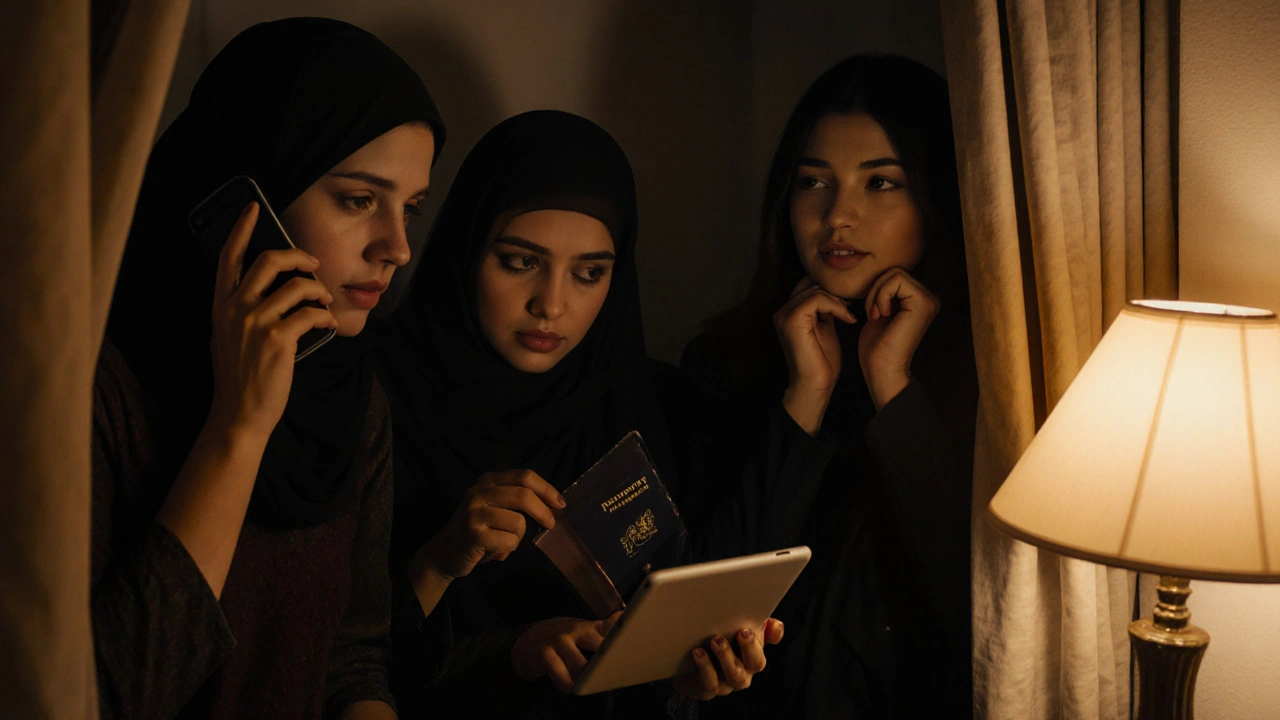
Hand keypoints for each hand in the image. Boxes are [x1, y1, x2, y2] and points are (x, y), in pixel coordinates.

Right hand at [207, 202, 336, 439]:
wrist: (239, 414)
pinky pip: (310, 314)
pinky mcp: (277, 340)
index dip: (242, 229)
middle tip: (314, 264)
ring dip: (319, 290)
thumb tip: (271, 289)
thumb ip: (240, 310)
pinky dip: (324, 316)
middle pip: (269, 261)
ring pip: (297, 286)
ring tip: (325, 302)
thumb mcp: (228, 337)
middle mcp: (234, 310)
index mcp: (220, 306)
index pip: (228, 258)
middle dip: (298, 256)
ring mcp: (255, 323)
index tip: (253, 208)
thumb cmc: (239, 376)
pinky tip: (327, 323)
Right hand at [419, 469, 564, 580]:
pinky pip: (509, 541)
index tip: (560, 503)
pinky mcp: (474, 534)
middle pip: (524, 495)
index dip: (546, 489)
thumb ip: (518, 501)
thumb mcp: (495, 507)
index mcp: (488, 481)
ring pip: (518, 523)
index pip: (524, 476)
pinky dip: (508, 549)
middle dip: (543, 512)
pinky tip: (494, 551)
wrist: (445, 552)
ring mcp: (474, 512)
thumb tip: (554, 504)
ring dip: (518, 537)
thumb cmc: (478, 530)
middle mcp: (479, 492)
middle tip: (550, 524)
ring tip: (503, 541)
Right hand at [511, 612, 621, 693]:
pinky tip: (569, 689)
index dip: (623, 638)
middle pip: (599, 647)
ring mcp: (560, 641)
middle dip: (608, 663)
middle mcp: (577, 631)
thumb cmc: (565, 638)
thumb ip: (606, 629)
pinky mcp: (545, 654)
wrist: (529, 638)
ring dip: (587, 679)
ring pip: (580, 665)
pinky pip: (558, 672)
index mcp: (590, 627)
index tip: (633, 649)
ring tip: (592, 688)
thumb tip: (625, 617)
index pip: (612, 628)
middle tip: (615, 675)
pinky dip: (566, 684)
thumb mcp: (586, 631)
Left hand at [672, 618, 784, 699]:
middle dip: (750, 647)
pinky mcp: (707, 689)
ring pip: (734, 674)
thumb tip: (776, 625)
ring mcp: (727, 683)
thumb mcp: (731, 631)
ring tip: (717, 640)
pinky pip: (711, 682)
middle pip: (756, 663)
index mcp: (753, 655)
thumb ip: (752, 624)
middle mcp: (744, 671)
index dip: (769, 639)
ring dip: (727, 656)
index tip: (758, 626)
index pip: (768, 644)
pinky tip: (698, 652)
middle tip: (743, 632)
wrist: (683, 668)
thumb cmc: (712, 644)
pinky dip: (706, 667)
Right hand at [775, 277, 856, 433]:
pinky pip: (817, 299)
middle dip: (834, 295)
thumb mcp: (825, 328)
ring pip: (815, 290)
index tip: (848, 305)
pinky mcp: (792, 320)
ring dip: (837, 301)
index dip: (829, 291)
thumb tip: (836, 294)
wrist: (815, 385)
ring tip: (849, 317)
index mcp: (789, 313)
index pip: (808, 285)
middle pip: (811, 284)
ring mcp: (785, 315)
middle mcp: (782, 311)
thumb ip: (825, 311)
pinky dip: (836, 306)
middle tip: (851, 311)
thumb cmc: (822, 362)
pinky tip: (847, 319)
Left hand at [857, 267, 938, 409]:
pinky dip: (880, 295)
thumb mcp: (880, 312)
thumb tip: (878, 273)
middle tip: (872, 313)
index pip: (895, 276)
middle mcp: (929, 299)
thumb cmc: (877, 347)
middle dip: (876, 290)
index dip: (877, 290)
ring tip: (876, 315)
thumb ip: (884, 294)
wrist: (881, 370)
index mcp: (920, 301)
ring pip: (895, 273)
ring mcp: (929, 300)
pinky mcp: (923, 303)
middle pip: (895, 271)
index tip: (872, 313)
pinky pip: (895, 280)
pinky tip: (880, 315)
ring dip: (877, 293)